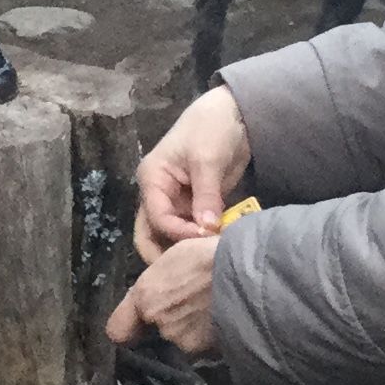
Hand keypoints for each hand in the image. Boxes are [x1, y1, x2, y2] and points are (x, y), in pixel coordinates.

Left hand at [108, 233, 219, 358]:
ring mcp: (185, 341)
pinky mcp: (210, 353)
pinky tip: (228, 317)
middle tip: (196, 301)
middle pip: (160, 329)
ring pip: (185, 338)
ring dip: (196, 328)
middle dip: (174, 319)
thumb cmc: (212, 255)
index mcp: (146, 296)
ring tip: (216, 307)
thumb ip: (160, 282)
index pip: (118, 330)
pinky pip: (207, 346)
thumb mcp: (176, 256)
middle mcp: (160, 323)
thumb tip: (162, 292)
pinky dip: (214, 336)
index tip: (137, 324)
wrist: (249, 275)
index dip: (128, 328)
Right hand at [133, 85, 251, 257]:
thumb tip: (207, 228)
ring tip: (203, 263)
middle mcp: (158, 194)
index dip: (179, 233)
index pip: (157, 217)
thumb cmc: (211, 128)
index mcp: (152, 179)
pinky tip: (214, 251)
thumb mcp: (207, 160)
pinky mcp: (194, 206)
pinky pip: (191, 230)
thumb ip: (206, 195)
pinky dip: (200, 241)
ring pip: (169, 237)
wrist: (234, 115)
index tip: (205, 238)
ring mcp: (176, 202)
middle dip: (166, 254)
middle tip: (190, 269)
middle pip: (150, 234)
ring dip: (184, 249)